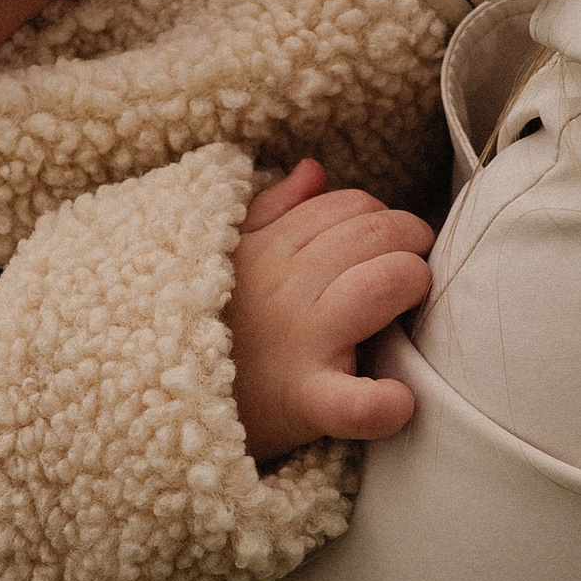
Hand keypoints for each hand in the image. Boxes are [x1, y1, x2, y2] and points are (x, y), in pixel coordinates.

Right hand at [229, 157, 434, 462]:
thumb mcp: (228, 260)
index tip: (380, 245)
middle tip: (409, 269)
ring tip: (409, 306)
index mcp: (267, 250)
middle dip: (409, 240)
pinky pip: (354, 402)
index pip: (347, 206)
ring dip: (413, 284)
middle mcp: (283, 288)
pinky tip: (400, 398)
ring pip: (384, 282)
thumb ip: (271, 212)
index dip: (379, 218)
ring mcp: (298, 342)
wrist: (167, 408)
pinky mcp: (306, 402)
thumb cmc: (218, 334)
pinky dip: (385, 403)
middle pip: (374, 233)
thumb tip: (315, 171)